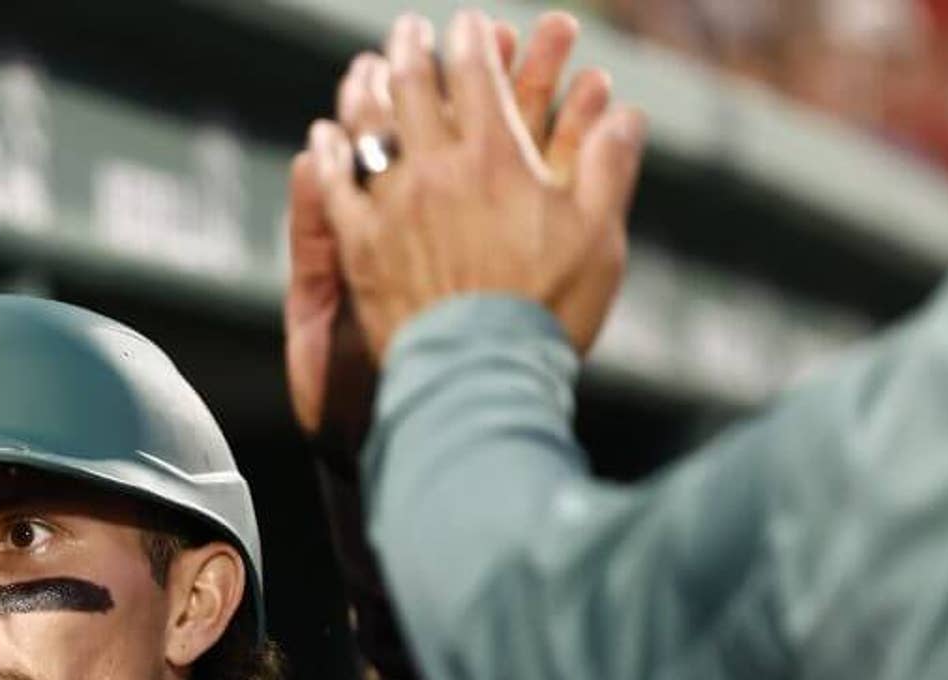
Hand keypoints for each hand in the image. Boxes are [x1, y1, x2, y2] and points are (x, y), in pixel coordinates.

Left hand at [306, 9, 646, 364]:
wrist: (480, 375)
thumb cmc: (547, 313)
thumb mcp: (600, 237)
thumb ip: (611, 167)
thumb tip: (625, 115)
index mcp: (498, 158)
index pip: (478, 76)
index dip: (473, 40)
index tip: (469, 23)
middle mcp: (437, 170)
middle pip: (415, 89)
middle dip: (412, 49)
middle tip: (408, 29)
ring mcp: (391, 207)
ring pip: (368, 129)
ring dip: (364, 91)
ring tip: (362, 70)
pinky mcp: (359, 249)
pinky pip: (334, 189)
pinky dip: (328, 156)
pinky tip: (322, 138)